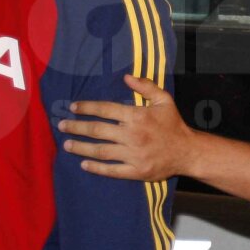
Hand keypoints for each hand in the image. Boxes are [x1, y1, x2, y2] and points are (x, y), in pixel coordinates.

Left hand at [60, 74, 192, 179]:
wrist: (188, 151)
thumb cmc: (173, 124)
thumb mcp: (164, 99)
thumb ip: (145, 86)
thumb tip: (126, 77)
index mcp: (137, 116)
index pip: (105, 109)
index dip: (87, 107)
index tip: (73, 107)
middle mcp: (132, 135)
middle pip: (97, 130)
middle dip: (76, 127)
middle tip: (61, 126)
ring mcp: (133, 155)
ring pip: (100, 151)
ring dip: (81, 147)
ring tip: (67, 144)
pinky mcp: (136, 171)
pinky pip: (112, 170)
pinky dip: (96, 168)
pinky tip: (84, 165)